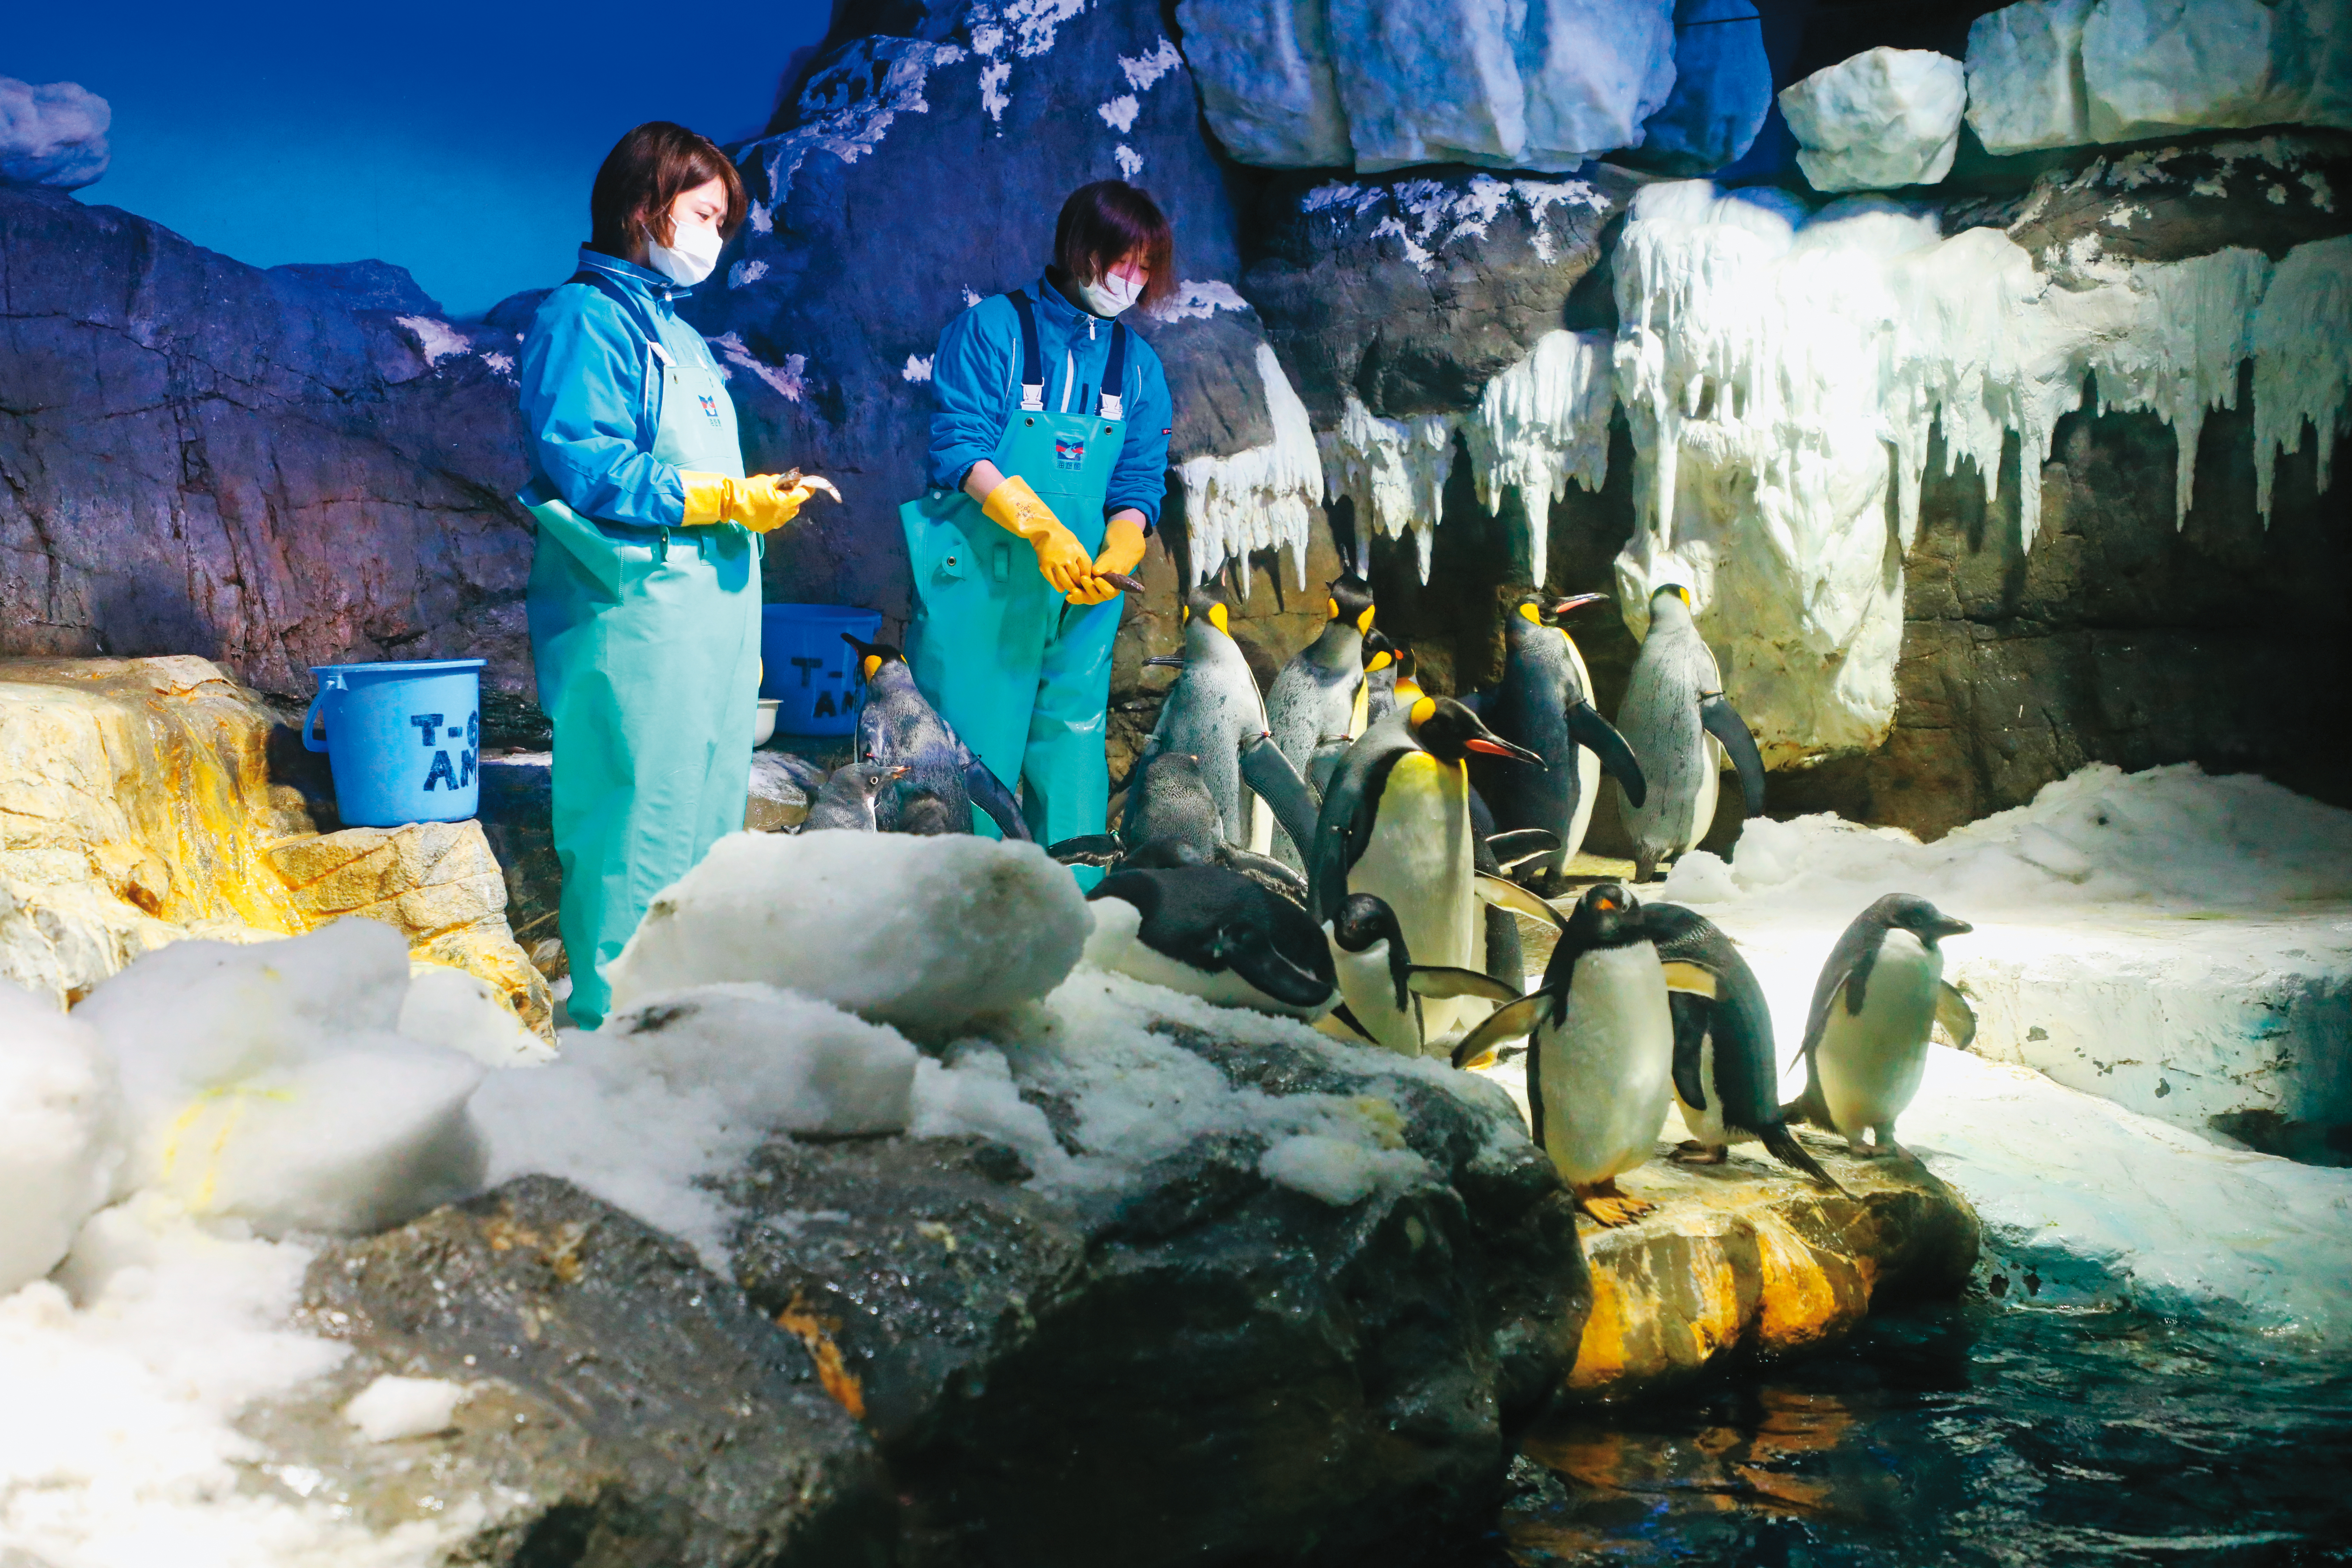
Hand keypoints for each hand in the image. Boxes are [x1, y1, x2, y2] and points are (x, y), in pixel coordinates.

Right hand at [677, 469, 839, 532]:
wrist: (732, 501)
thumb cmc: (750, 488)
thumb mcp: (768, 480)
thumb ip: (783, 481)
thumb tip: (794, 480)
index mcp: (784, 501)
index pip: (803, 495)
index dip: (806, 489)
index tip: (808, 485)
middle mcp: (782, 515)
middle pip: (796, 506)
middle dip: (794, 499)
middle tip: (786, 492)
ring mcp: (774, 523)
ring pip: (787, 516)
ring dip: (786, 508)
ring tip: (776, 501)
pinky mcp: (765, 528)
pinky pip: (776, 522)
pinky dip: (775, 516)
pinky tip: (767, 510)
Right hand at [981, 475, 1092, 595]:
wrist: (1043, 529)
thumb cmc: (1062, 536)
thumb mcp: (1076, 543)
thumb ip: (1081, 556)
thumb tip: (1086, 572)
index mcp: (1077, 550)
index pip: (1086, 568)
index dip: (1088, 577)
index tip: (1087, 581)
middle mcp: (1067, 557)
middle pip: (1076, 576)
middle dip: (1079, 584)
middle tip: (1080, 588)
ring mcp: (1055, 562)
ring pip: (1065, 580)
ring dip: (1069, 587)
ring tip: (1071, 590)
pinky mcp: (1044, 565)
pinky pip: (1052, 580)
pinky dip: (1057, 586)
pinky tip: (1060, 589)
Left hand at [1066, 514, 1145, 604]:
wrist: (1106, 563)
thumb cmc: (1110, 562)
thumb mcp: (1109, 562)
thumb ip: (1104, 567)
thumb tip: (1096, 571)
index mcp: (1114, 589)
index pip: (1109, 591)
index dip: (1103, 587)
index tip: (1097, 579)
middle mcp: (1104, 595)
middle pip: (1097, 597)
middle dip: (1089, 589)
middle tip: (1083, 578)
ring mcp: (1095, 596)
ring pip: (1087, 599)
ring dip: (1080, 596)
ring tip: (1073, 590)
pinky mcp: (1087, 594)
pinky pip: (1080, 598)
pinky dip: (1074, 598)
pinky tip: (1067, 596)